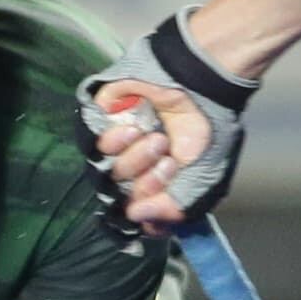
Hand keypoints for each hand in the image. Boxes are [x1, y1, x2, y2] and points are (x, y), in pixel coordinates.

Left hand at [82, 7, 255, 232]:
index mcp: (160, 182)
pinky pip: (92, 144)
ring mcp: (117, 144)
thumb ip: (174, 208)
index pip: (140, 214)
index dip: (148, 216)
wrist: (201, 83)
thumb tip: (136, 216)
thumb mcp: (204, 178)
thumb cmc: (209, 127)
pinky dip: (114, 141)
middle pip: (123, 197)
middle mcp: (137, 167)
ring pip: (108, 173)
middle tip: (168, 164)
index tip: (160, 205)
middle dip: (147, 185)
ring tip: (158, 140)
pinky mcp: (100, 120)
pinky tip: (135, 130)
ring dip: (136, 160)